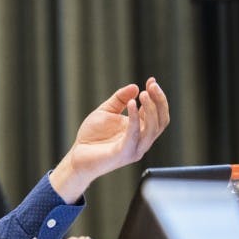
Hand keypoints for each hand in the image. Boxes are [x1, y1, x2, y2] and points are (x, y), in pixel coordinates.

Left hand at [50, 77, 169, 202]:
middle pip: (161, 121)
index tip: (152, 81)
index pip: (158, 114)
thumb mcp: (106, 111)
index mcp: (140, 131)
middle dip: (159, 102)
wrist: (77, 157)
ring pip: (152, 129)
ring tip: (143, 93)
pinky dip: (135, 118)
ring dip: (151, 109)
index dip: (157, 97)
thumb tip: (134, 86)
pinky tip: (132, 104)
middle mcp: (141, 141)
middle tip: (151, 86)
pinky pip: (134, 135)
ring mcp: (134, 149)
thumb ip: (120, 99)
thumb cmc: (91, 137)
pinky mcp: (124, 154)